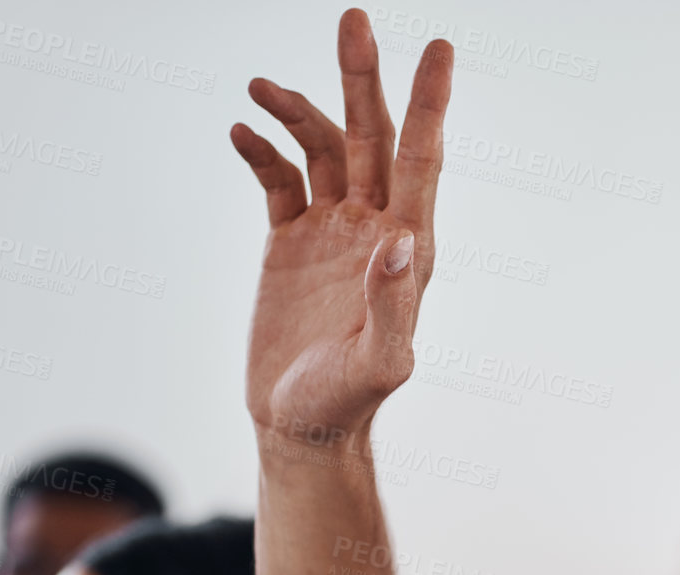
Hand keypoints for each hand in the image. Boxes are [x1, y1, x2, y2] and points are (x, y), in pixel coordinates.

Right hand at [231, 8, 452, 442]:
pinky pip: (279, 180)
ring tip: (259, 87)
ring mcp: (332, 233)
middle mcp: (373, 229)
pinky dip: (262, 150)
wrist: (300, 428)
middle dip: (364, 79)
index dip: (429, 104)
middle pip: (372, 137)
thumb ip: (393, 306)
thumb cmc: (347, 405)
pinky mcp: (290, 244)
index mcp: (406, 248)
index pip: (420, 160)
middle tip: (353, 18)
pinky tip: (240, 131)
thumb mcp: (380, 363)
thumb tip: (399, 239)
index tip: (439, 47)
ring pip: (323, 148)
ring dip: (298, 110)